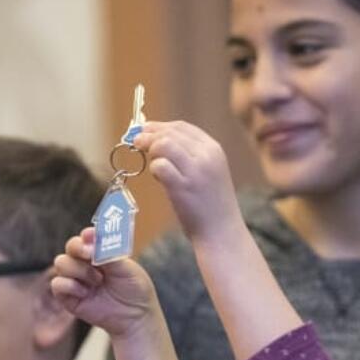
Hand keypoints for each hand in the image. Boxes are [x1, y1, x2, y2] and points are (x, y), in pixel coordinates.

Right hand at [50, 227, 157, 339]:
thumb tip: (91, 242)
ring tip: (98, 281)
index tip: (91, 236)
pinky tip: (86, 293)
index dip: (88, 235)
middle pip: (71, 246)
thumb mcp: (127, 268)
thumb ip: (109, 253)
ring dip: (79, 270)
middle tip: (90, 255)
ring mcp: (76, 279)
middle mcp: (86, 263)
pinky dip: (70, 286)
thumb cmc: (134, 290)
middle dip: (78, 248)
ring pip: (61, 263)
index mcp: (100, 252)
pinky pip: (57, 284)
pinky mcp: (69, 297)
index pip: (87, 237)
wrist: (135, 317)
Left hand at [132, 121, 241, 242]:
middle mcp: (207, 156)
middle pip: (170, 133)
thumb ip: (191, 156)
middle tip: (136, 142)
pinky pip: (160, 166)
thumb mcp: (210, 173)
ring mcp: (196, 171)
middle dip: (149, 135)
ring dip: (150, 150)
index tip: (146, 130)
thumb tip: (159, 140)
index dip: (160, 126)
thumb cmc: (212, 206)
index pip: (182, 127)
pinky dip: (154, 168)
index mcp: (214, 149)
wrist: (222, 233)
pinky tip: (157, 177)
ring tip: (150, 162)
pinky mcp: (183, 187)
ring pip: (163, 144)